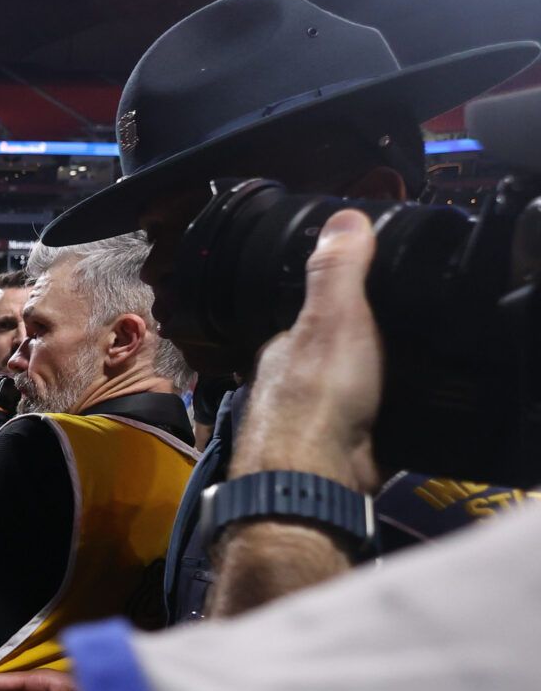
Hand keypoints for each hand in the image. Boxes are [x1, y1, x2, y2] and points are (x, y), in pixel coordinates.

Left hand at [232, 209, 383, 493]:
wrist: (318, 474)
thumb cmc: (319, 392)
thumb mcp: (333, 317)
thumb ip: (338, 271)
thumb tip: (345, 216)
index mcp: (282, 350)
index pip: (312, 321)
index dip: (342, 309)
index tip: (378, 301)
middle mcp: (288, 386)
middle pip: (330, 359)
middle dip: (358, 352)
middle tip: (406, 337)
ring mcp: (310, 424)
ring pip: (345, 395)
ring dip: (368, 387)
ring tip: (407, 372)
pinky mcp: (336, 455)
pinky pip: (362, 429)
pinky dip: (378, 419)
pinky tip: (399, 412)